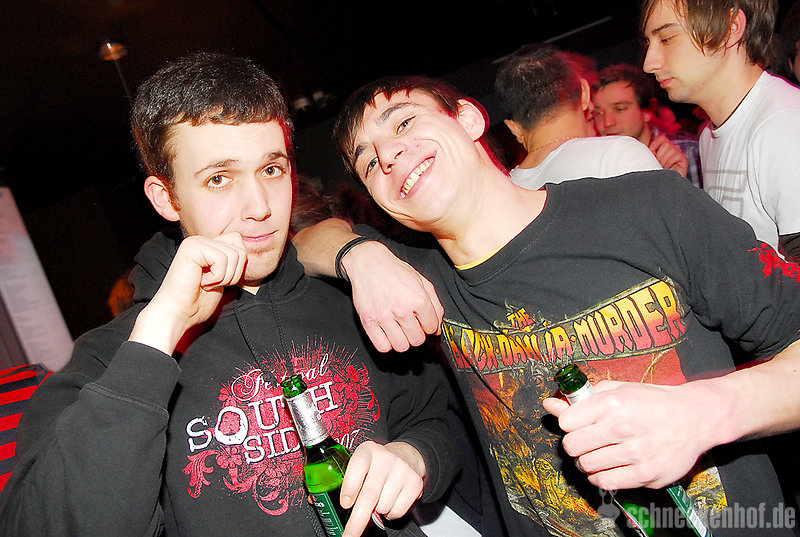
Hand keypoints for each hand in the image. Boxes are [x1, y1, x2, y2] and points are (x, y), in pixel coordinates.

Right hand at [129, 233, 246, 354]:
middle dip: (234, 272)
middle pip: (240, 248)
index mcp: (208, 246)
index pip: (239, 243)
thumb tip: (246, 253)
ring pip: (234, 254)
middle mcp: (201, 240)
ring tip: (207, 283)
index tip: (221, 281)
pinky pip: (222, 260)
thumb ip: (232, 263)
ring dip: (225, 277)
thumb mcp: (223, 279)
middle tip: (214, 283)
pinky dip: (217, 277)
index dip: (238, 267)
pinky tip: (201, 282)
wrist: (178, 314)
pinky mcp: (192, 248)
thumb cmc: (198, 302)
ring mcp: (196, 242)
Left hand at [340, 441, 424, 536]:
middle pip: (370, 494)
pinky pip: (397, 511)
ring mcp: (402, 470)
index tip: (345, 504)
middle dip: (358, 520)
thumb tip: (334, 504)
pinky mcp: (415, 483)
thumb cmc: (378, 465)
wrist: (407, 456)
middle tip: (350, 534)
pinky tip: (391, 501)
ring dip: (377, 511)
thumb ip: (351, 481)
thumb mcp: (362, 464)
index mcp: (368, 451)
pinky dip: (390, 514)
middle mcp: (385, 458)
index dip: (350, 487)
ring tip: (379, 499)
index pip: (358, 466)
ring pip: (383, 507)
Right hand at [343, 241, 443, 352]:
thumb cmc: (394, 271)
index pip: (431, 328)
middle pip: (417, 340)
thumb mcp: (422, 282)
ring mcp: (384, 317)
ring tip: (399, 329)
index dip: (428, 325)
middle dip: (416, 334)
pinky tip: (388, 333)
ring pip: (401, 346)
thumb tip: (437, 328)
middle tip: (411, 324)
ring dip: (403, 340)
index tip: (422, 321)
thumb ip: (435, 305)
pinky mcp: (368, 321)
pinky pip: (382, 346)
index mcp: (418, 299)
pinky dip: (387, 344)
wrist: (368, 264)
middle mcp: (401, 309)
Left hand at [542, 380, 717, 490]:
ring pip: (587, 466)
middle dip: (575, 444)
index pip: (566, 422)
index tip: (578, 424)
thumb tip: (550, 404)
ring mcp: (635, 453)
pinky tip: (608, 467)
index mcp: (612, 403)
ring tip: (599, 454)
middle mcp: (621, 427)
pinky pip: (606, 482)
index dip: (569, 424)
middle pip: (572, 446)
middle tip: (587, 441)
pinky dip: (601, 477)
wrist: (695, 417)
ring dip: (587, 462)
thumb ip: (582, 398)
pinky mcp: (646, 474)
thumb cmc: (654, 402)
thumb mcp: (617, 390)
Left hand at [649, 134, 688, 177]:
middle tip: (659, 163)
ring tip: (663, 166)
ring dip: (665, 159)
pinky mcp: (684, 160)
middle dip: (660, 154)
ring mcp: (679, 154)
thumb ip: (651, 154)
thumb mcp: (652, 162)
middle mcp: (673, 150)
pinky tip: (669, 168)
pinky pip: (677, 155)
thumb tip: (647, 148)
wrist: (666, 185)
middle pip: (666, 143)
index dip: (655, 143)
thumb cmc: (659, 175)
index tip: (651, 152)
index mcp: (665, 149)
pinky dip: (670, 161)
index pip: (662, 138)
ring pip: (671, 148)